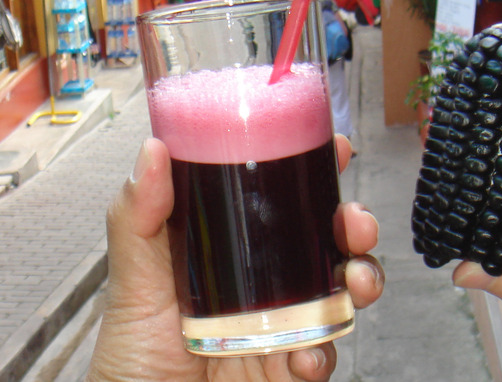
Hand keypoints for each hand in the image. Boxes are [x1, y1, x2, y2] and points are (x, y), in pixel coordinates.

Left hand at [88, 135, 382, 380]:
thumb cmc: (132, 351)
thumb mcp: (132, 278)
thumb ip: (139, 216)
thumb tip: (154, 151)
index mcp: (235, 251)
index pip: (284, 204)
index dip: (317, 174)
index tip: (338, 150)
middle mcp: (267, 285)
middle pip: (328, 244)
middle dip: (355, 227)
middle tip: (356, 224)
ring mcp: (282, 326)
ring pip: (341, 295)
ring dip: (362, 280)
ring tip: (354, 283)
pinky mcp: (288, 369)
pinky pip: (322, 355)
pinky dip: (323, 353)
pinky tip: (306, 355)